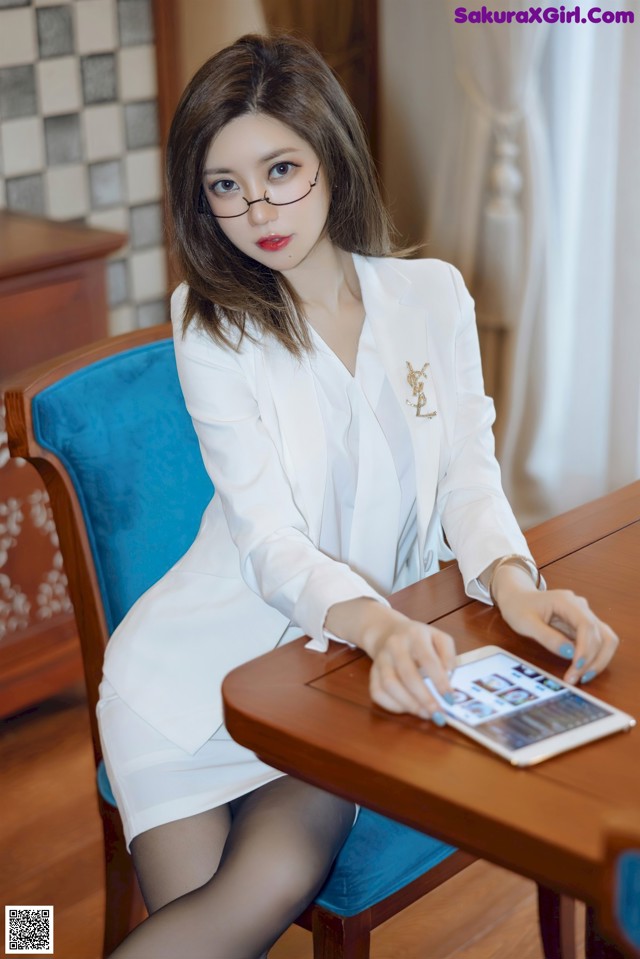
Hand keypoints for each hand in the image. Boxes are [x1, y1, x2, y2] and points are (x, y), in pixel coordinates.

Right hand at [324, 598, 455, 722]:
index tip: (450, 699)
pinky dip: (392, 705)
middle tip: (438, 713)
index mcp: (415, 635)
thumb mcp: (438, 637)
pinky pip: (377, 692)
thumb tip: (450, 677)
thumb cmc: (418, 639)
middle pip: (407, 675)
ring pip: (390, 685)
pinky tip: (408, 709)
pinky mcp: (372, 672)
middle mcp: (395, 645)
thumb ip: (448, 655)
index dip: (440, 682)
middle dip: (424, 698)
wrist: (387, 631)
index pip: (428, 660)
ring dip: (409, 704)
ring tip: (425, 714)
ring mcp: (380, 659)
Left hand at [490, 564, 618, 683]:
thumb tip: (569, 653)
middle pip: (602, 635)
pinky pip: (598, 644)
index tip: (576, 667)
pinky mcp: (584, 627)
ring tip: (581, 677)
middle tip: (575, 678)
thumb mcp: (525, 623)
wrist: (517, 597)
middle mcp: (581, 607)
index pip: (587, 625)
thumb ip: (547, 637)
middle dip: (592, 660)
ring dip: (598, 661)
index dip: (586, 649)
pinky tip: (580, 670)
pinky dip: (593, 659)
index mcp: (566, 601)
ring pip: (606, 640)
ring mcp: (585, 616)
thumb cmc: (519, 607)